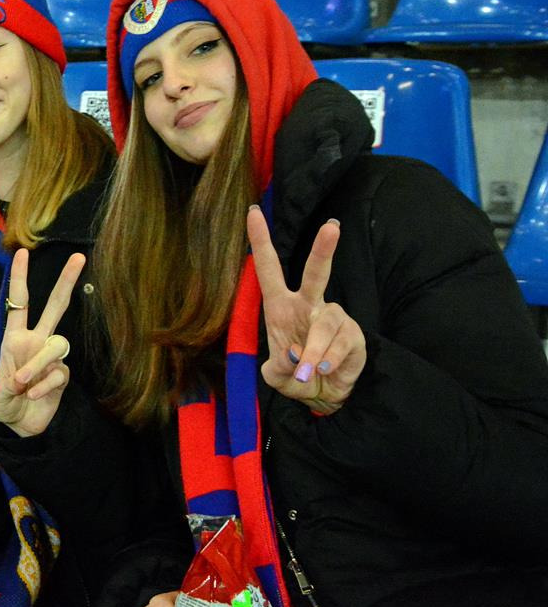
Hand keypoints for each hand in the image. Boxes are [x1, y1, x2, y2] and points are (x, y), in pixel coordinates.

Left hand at [0, 249, 84, 437]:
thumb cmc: (5, 403)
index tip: (21, 253)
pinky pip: (59, 372)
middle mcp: (36, 341)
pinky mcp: (63, 375)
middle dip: (66, 281)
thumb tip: (24, 378)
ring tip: (23, 384)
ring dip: (39, 363)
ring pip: (57, 344)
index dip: (19, 278)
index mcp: (15, 338)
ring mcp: (52, 357)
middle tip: (78, 257)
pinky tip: (34, 395)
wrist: (20, 426)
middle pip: (55, 306)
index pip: (19, 303)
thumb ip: (6, 385)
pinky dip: (45, 385)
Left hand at [247, 206, 366, 414]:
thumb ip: (278, 367)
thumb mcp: (276, 375)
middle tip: (332, 227)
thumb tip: (296, 354)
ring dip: (313, 351)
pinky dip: (327, 360)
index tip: (253, 212)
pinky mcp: (352, 334)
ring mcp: (332, 317)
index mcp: (280, 305)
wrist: (322, 394)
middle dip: (323, 250)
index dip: (261, 241)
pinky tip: (324, 369)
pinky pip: (340, 343)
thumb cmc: (294, 374)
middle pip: (316, 273)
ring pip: (325, 323)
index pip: (268, 268)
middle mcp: (307, 305)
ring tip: (308, 372)